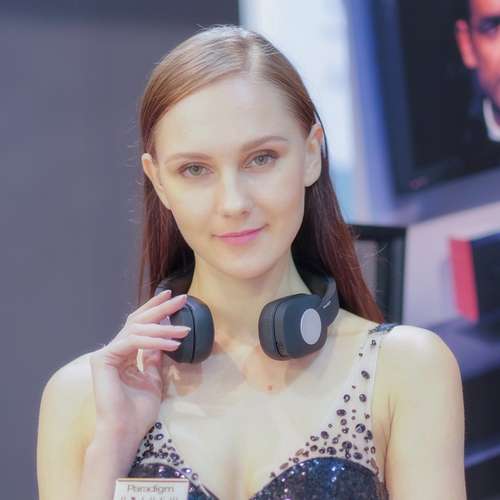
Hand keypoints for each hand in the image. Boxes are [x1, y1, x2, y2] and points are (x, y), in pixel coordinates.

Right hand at [89, 290, 189, 446]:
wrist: (125, 431)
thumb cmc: (139, 412)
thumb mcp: (153, 380)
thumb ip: (154, 359)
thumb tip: (163, 341)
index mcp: (124, 354)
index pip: (139, 325)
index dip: (155, 310)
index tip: (172, 298)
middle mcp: (114, 350)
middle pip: (138, 321)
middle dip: (161, 308)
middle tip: (181, 298)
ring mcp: (106, 353)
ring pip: (138, 330)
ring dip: (164, 328)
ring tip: (184, 330)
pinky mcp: (103, 358)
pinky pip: (133, 342)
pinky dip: (155, 341)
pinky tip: (172, 343)